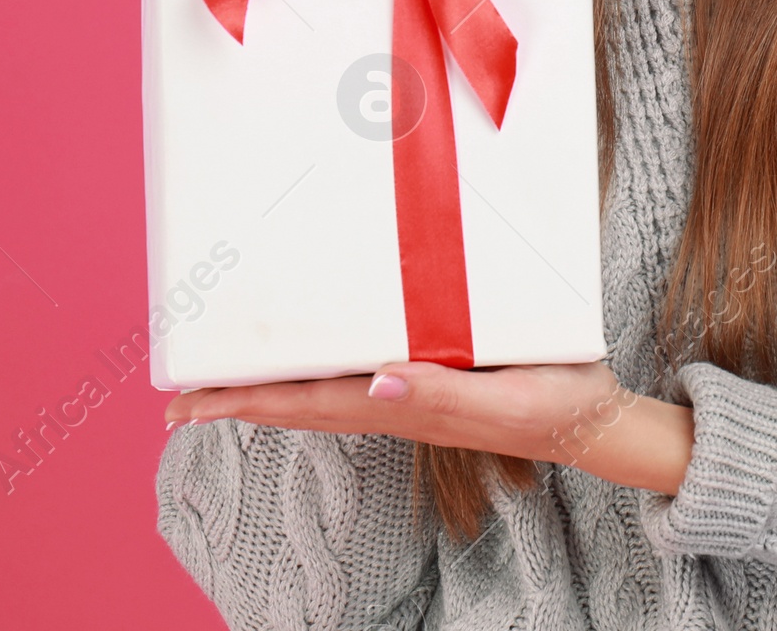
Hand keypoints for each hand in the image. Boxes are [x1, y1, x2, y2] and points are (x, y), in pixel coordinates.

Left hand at [166, 359, 695, 495]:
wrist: (596, 418)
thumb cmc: (556, 406)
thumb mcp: (507, 403)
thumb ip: (443, 400)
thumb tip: (373, 384)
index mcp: (403, 407)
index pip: (306, 405)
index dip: (245, 403)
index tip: (188, 403)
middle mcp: (396, 401)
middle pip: (301, 402)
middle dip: (240, 400)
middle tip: (180, 398)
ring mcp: (413, 392)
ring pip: (325, 390)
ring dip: (272, 387)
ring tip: (228, 382)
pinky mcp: (436, 374)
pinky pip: (360, 372)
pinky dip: (322, 367)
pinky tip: (319, 358)